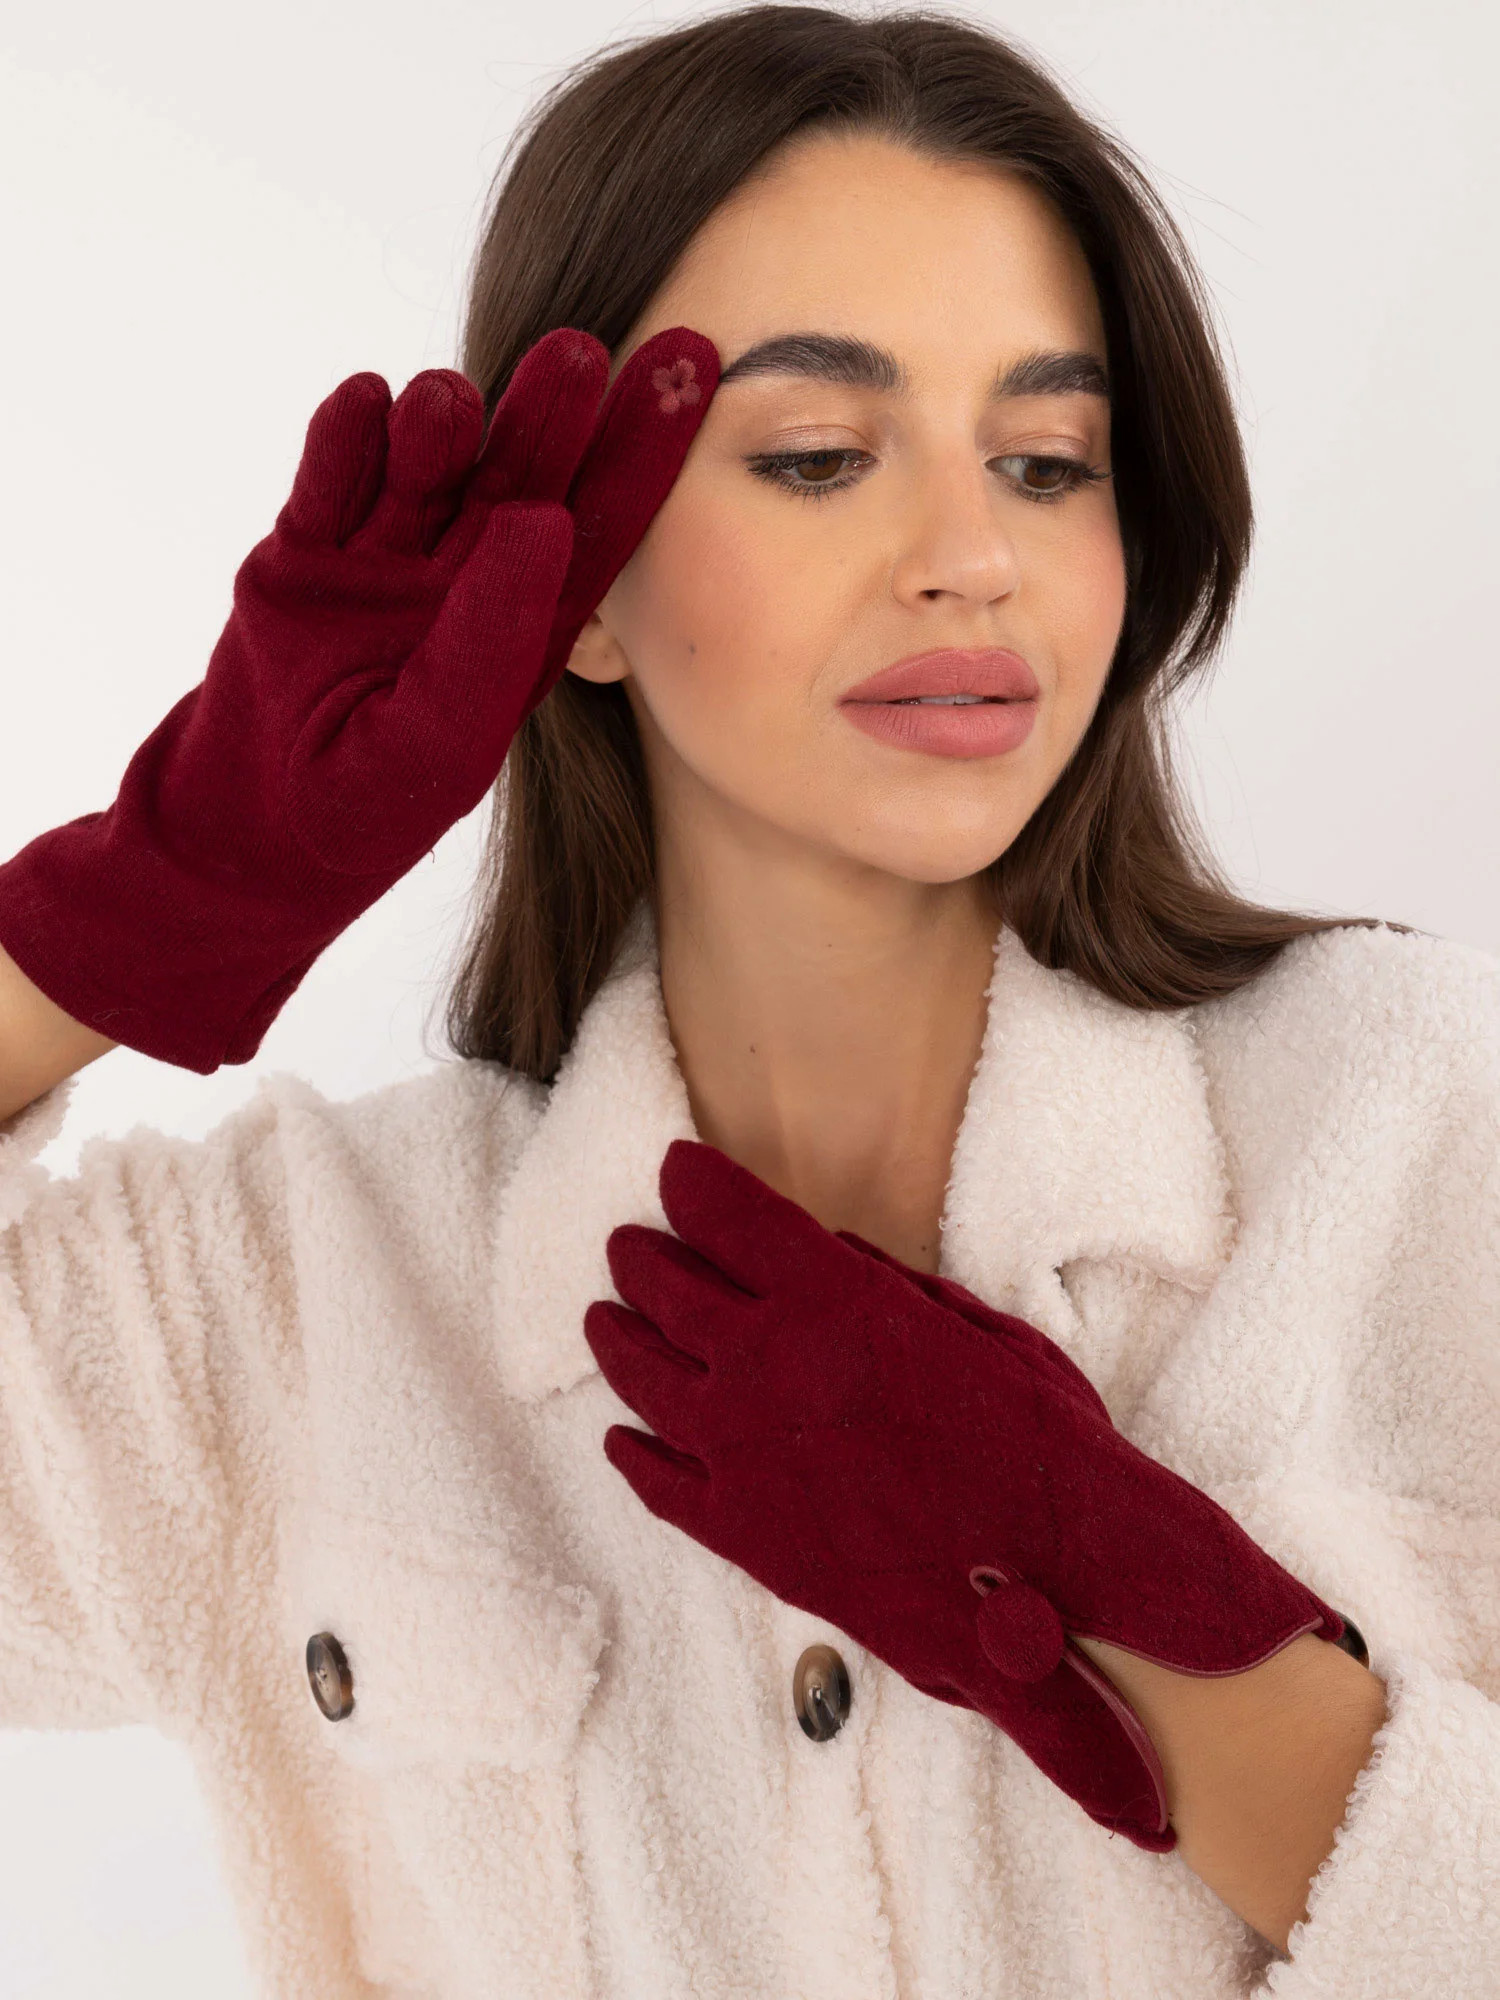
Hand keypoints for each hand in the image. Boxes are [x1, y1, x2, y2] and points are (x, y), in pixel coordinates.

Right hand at [0, 326, 717, 1072]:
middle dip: (549, 416)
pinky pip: (331, 482)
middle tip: (583, 352)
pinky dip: (344, 442)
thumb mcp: (437, 744)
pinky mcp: (308, 549)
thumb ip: (489, 641)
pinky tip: (365, 400)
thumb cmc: (360, 810)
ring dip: (440, 427)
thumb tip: (544, 521)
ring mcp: (386, 555)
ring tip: (451, 402)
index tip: (696, 373)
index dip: (645, 451)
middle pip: (516, 476)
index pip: (599, 527)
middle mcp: (466, 578)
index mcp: (524, 628)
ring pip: (424, 468)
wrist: (245, 834)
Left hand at [583, 1138, 1353, 1852]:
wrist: (1064, 1579)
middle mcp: (770, 1368)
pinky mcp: (743, 1536)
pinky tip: (622, 1438)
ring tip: (605, 1320)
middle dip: (643, 1258)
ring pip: (643, 1380)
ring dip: (619, 1340)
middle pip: (668, 1291)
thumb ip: (883, 1287)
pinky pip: (660, 1483)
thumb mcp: (973, 1326)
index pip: (728, 1215)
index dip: (693, 1183)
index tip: (675, 1168)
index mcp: (832, 1302)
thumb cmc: (1039, 1443)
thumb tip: (825, 1256)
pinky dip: (633, 1454)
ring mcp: (744, 1456)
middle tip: (628, 1246)